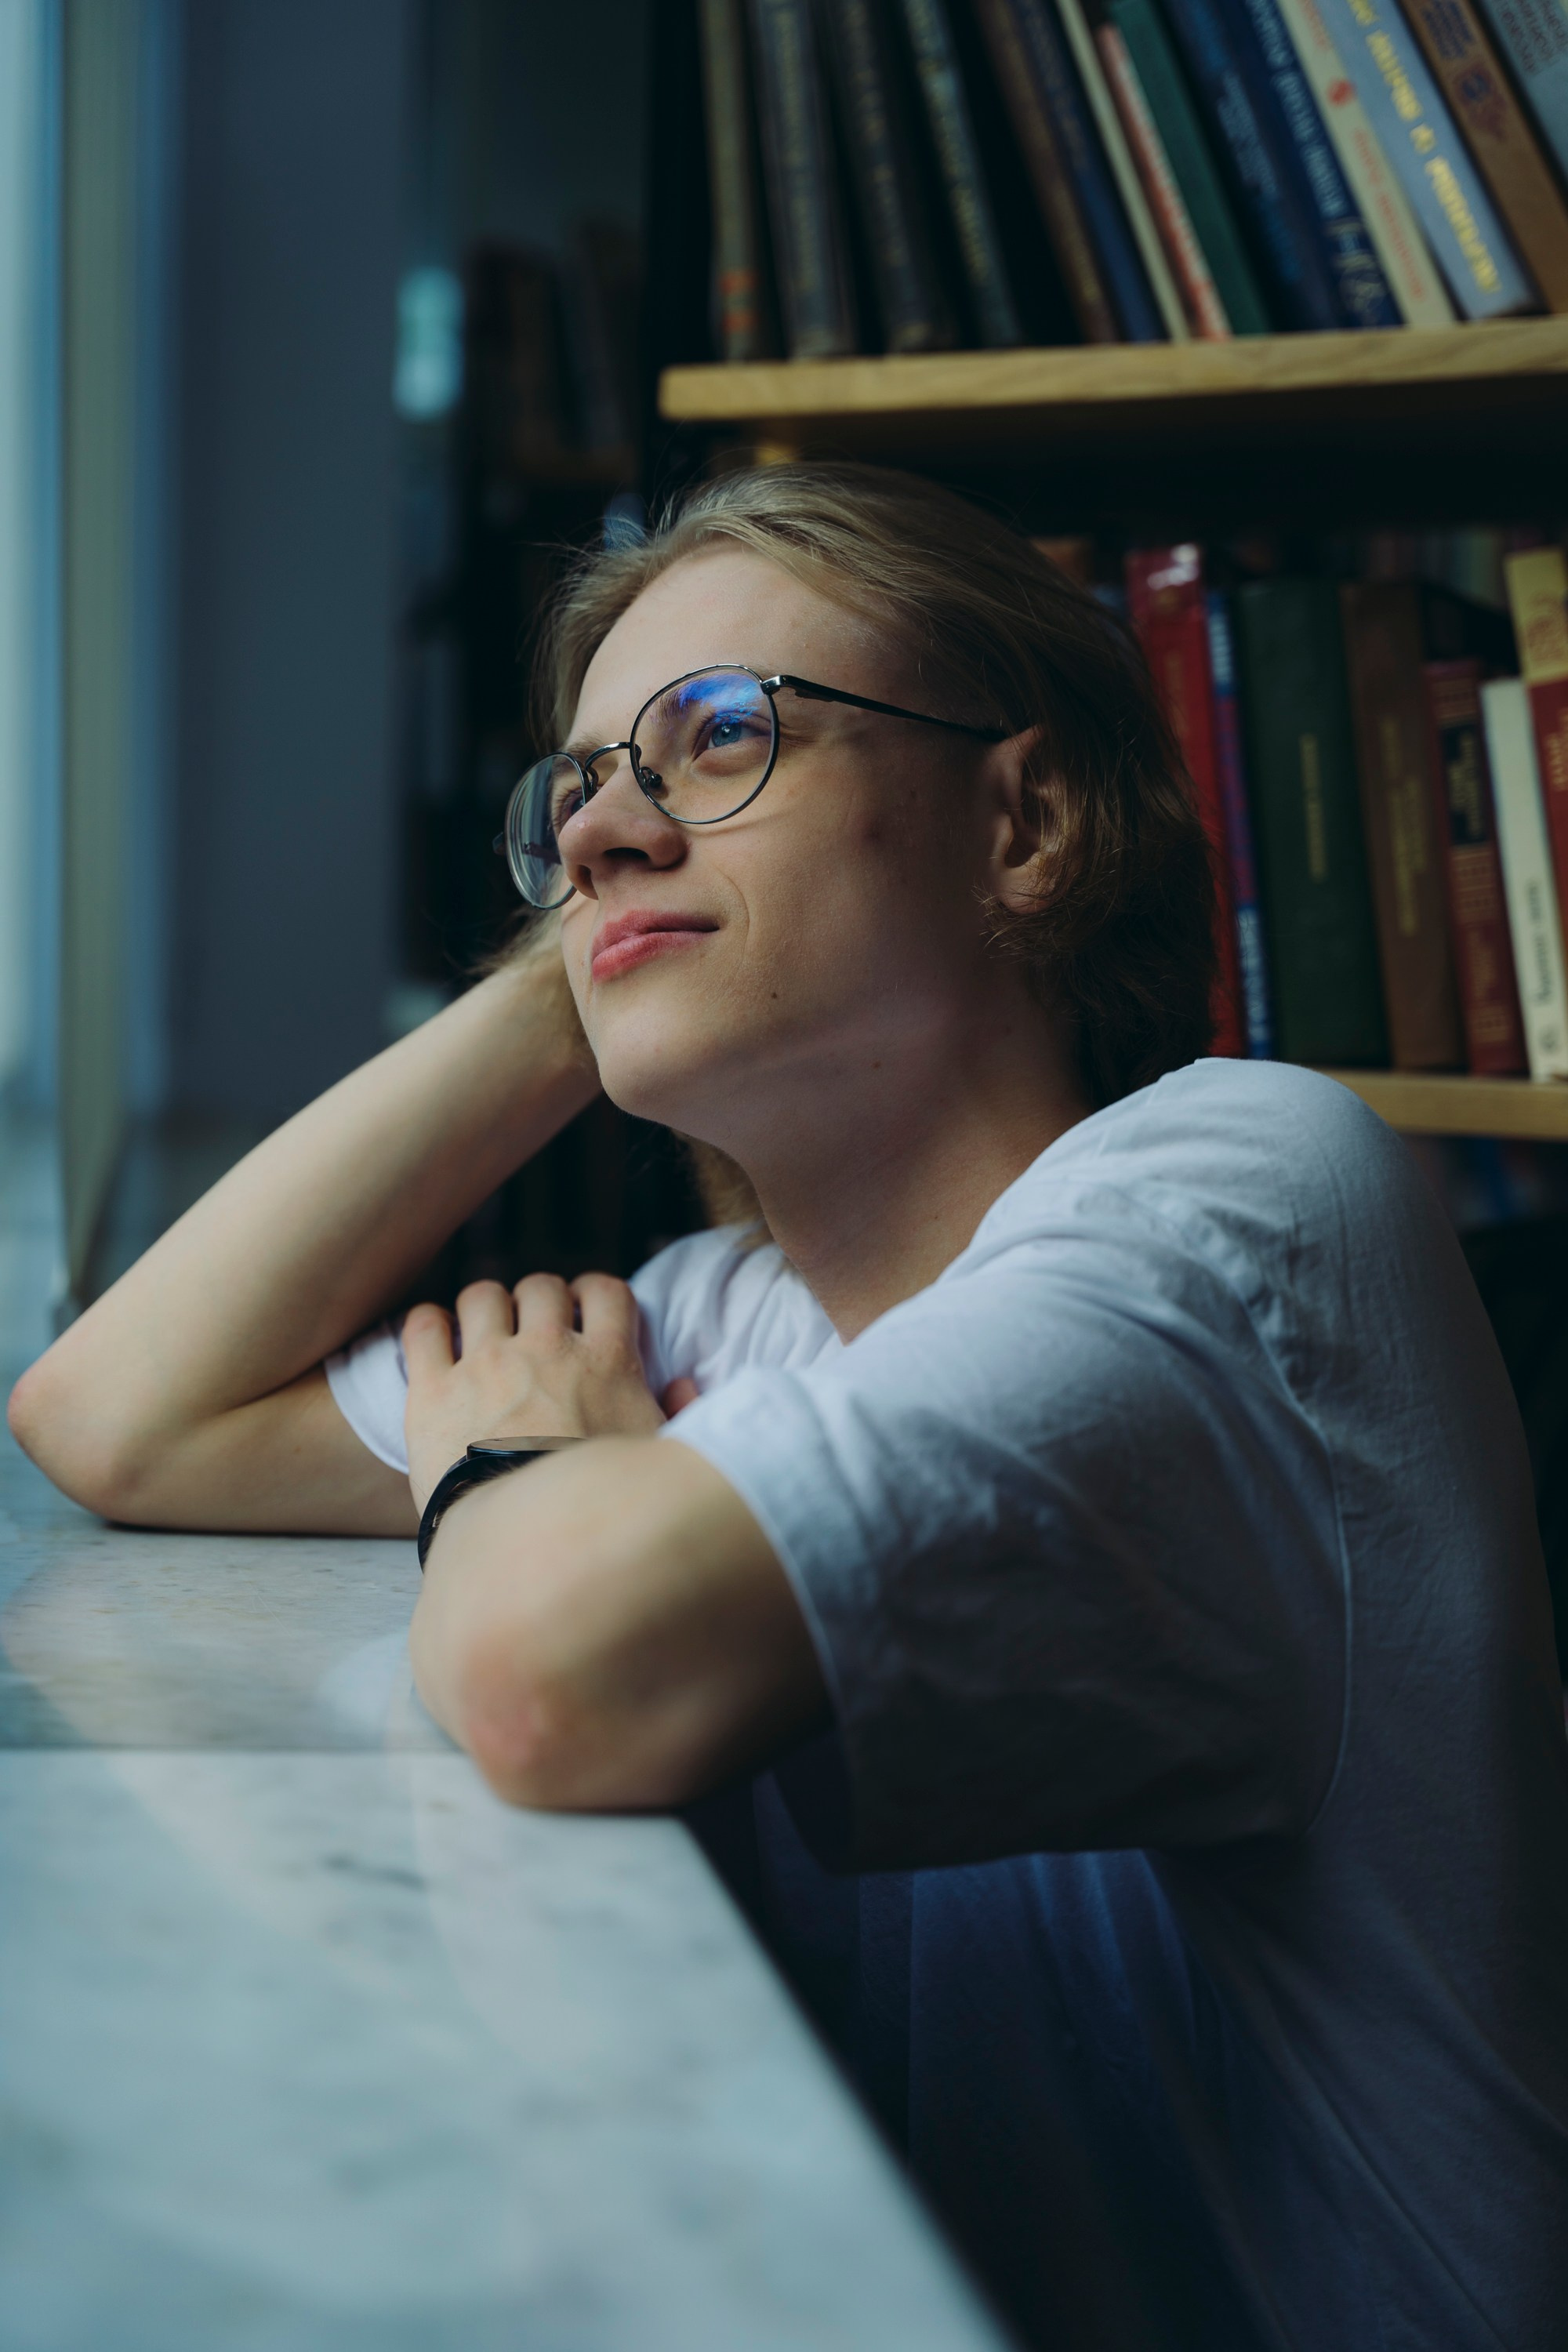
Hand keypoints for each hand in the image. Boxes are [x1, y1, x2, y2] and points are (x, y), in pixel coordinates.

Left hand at [402, 1274, 667, 1510]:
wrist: (532, 1549)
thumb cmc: (604, 1513)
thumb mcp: (662, 1463)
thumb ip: (681, 1416)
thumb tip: (685, 1384)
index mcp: (606, 1362)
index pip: (606, 1292)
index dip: (593, 1294)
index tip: (584, 1310)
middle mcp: (545, 1349)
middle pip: (540, 1287)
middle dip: (537, 1301)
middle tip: (531, 1329)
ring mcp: (485, 1364)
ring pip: (481, 1297)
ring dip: (484, 1308)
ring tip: (482, 1332)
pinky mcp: (433, 1391)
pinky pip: (422, 1327)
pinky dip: (428, 1325)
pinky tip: (435, 1339)